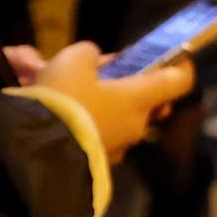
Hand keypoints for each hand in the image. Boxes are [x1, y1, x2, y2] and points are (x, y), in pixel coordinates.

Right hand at [8, 36, 193, 160]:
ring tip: (66, 87)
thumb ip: (89, 55)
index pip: (180, 81)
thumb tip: (94, 60)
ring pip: (118, 115)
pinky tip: (59, 111)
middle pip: (145, 98)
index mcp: (140, 98)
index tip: (173, 56)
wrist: (36, 152)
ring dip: (102, 100)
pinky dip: (86, 119)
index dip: (180, 65)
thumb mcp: (73, 60)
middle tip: (99, 69)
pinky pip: (98, 132)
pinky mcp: (97, 161)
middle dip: (126, 82)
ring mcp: (118, 146)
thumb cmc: (64, 100)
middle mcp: (136, 124)